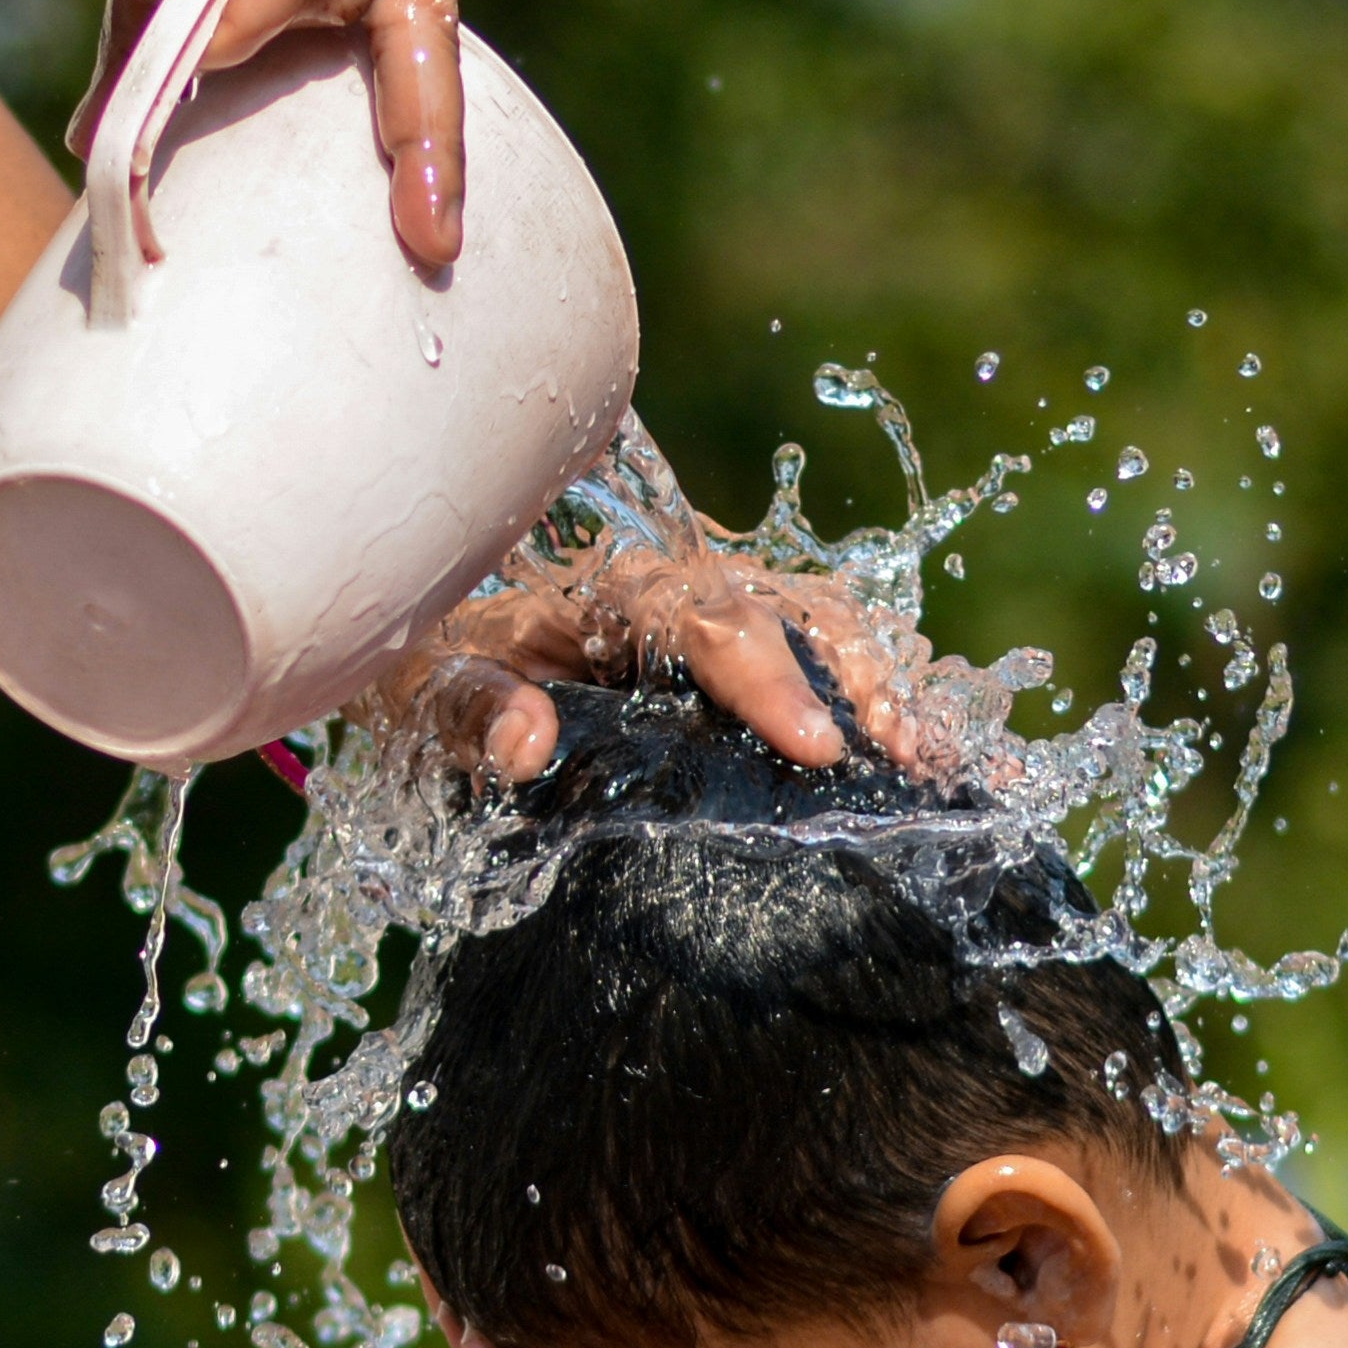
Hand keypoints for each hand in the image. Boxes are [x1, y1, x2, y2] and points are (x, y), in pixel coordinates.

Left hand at [377, 541, 925, 782]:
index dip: (768, 680)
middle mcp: (673, 591)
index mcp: (607, 592)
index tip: (817, 744)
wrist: (417, 634)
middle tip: (897, 754)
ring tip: (931, 755)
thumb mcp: (419, 690)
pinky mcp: (726, 660)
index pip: (705, 619)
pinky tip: (931, 751)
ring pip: (816, 621)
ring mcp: (707, 620)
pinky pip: (817, 655)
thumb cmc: (421, 664)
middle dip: (851, 678)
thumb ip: (468, 711)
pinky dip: (876, 694)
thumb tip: (526, 740)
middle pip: (786, 609)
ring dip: (878, 680)